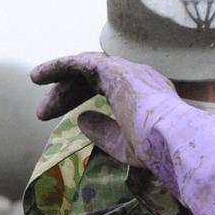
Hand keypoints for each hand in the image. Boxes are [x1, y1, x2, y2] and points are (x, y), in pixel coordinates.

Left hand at [31, 52, 214, 214]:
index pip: (107, 88)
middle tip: (43, 113)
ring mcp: (128, 71)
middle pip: (93, 77)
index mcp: (144, 93)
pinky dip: (58, 66)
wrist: (177, 144)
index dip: (83, 99)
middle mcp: (137, 76)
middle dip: (67, 93)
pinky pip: (81, 62)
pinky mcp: (116, 71)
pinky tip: (38, 77)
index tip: (68, 117)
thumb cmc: (158, 153)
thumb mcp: (124, 146)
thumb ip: (103, 132)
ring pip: (86, 67)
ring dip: (59, 82)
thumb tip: (80, 120)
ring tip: (38, 97)